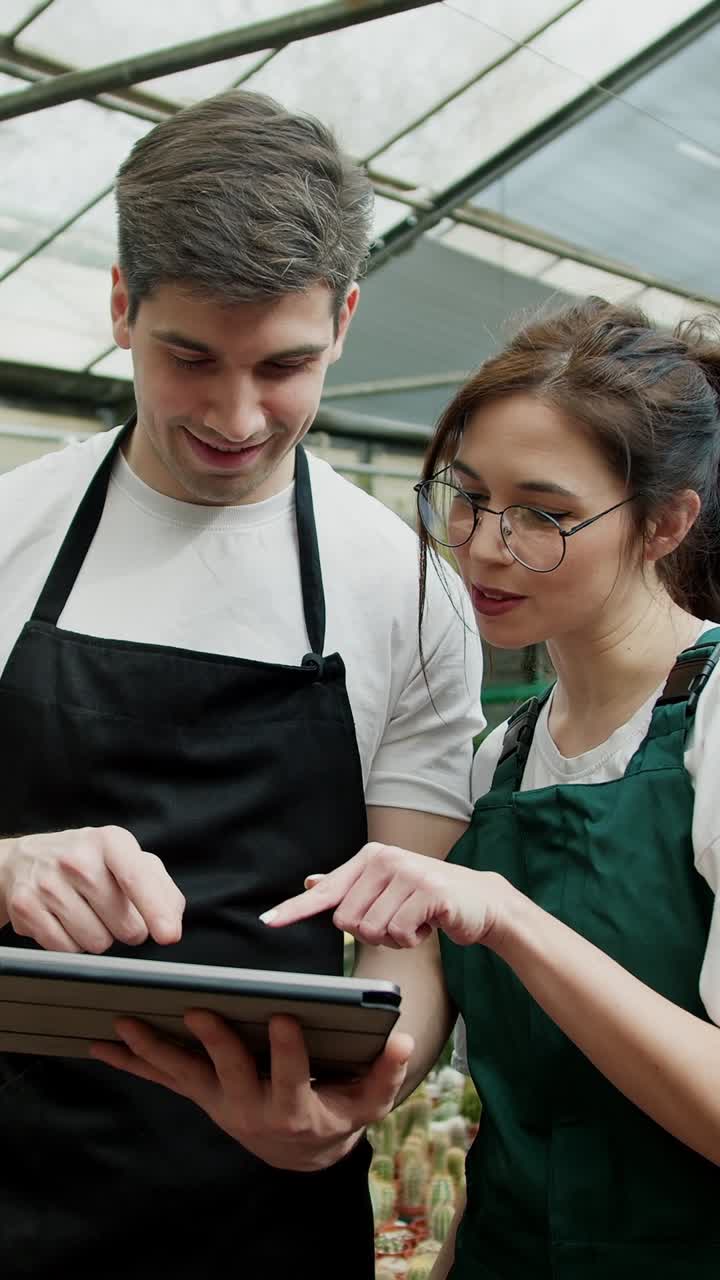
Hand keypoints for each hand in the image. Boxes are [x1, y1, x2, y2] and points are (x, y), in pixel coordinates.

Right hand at [0, 826, 184, 951]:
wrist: (25, 860)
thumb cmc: (86, 862)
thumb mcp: (125, 859)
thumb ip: (159, 886)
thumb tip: (172, 919)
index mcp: (110, 841)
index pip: (137, 878)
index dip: (156, 910)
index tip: (168, 934)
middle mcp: (77, 858)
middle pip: (125, 925)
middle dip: (128, 929)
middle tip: (113, 911)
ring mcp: (48, 883)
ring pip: (97, 943)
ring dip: (99, 937)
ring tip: (86, 913)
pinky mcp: (26, 907)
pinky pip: (67, 950)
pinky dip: (72, 944)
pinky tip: (65, 922)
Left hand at [90, 1012, 413, 1171]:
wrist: (303, 1152)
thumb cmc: (339, 1112)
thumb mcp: (369, 1099)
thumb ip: (385, 1071)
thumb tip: (402, 1038)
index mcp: (296, 1109)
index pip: (293, 1076)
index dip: (288, 1050)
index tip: (283, 1017)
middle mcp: (252, 1109)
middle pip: (230, 1074)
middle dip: (214, 1042)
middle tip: (198, 1010)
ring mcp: (221, 1103)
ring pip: (185, 1076)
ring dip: (153, 1050)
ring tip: (124, 1024)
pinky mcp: (202, 1096)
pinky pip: (165, 1079)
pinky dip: (134, 1061)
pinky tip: (102, 1044)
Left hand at [260, 842, 510, 949]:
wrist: (480, 902)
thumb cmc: (429, 899)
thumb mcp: (387, 887)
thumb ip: (350, 886)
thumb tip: (311, 883)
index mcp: (370, 858)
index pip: (326, 890)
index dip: (295, 909)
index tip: (269, 921)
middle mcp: (385, 859)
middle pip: (347, 921)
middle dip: (371, 933)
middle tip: (398, 919)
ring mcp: (407, 873)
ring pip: (371, 931)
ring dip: (393, 939)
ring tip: (414, 920)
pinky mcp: (428, 892)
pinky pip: (398, 934)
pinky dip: (412, 940)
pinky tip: (428, 924)